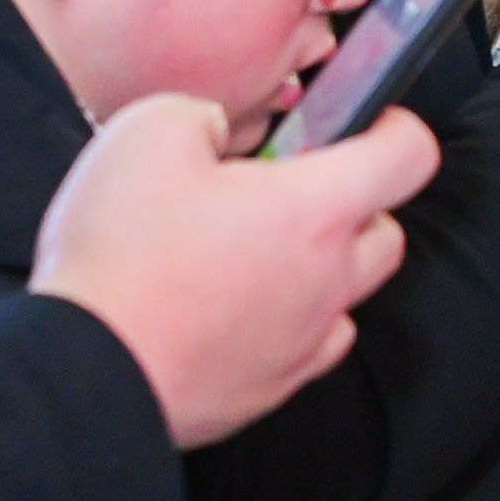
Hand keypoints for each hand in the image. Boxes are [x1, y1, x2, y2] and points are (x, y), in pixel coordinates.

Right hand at [29, 89, 425, 447]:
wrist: (90, 369)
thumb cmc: (120, 257)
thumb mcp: (146, 133)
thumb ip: (201, 114)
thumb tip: (213, 131)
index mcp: (314, 209)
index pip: (409, 156)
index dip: (394, 128)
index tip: (367, 123)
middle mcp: (327, 278)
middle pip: (386, 231)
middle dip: (353, 201)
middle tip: (289, 187)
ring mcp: (305, 339)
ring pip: (346, 292)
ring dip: (318, 264)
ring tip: (250, 248)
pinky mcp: (273, 386)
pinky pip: (307, 343)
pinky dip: (288, 318)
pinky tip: (234, 303)